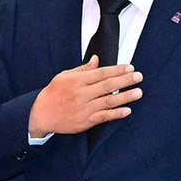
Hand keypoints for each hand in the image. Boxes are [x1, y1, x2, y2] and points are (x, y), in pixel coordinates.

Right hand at [27, 61, 142, 136]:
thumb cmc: (53, 93)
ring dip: (125, 97)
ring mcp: (84, 109)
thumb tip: (97, 59)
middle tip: (139, 76)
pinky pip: (104, 117)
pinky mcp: (86, 121)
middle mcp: (82, 94)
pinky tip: (127, 110)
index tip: (130, 67)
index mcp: (77, 80)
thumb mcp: (64, 76)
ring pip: (108, 101)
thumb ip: (82, 69)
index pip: (101, 73)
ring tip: (138, 92)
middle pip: (107, 86)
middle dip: (125, 80)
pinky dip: (116, 114)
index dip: (117, 70)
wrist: (41, 114)